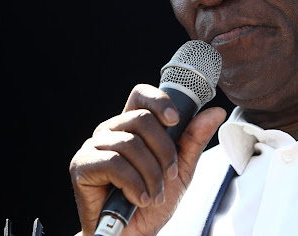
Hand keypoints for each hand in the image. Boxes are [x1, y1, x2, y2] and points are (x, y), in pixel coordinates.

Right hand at [69, 84, 225, 235]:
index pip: (141, 96)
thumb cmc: (151, 202)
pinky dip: (134, 184)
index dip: (159, 102)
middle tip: (169, 176)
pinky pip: (114, 163)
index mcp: (131, 126)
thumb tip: (215, 112)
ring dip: (151, 174)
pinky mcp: (81, 166)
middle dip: (164, 151)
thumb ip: (194, 140)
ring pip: (131, 144)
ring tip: (154, 195)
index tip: (176, 121)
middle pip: (142, 120)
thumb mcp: (181, 170)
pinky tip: (139, 199)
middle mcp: (110, 131)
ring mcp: (93, 146)